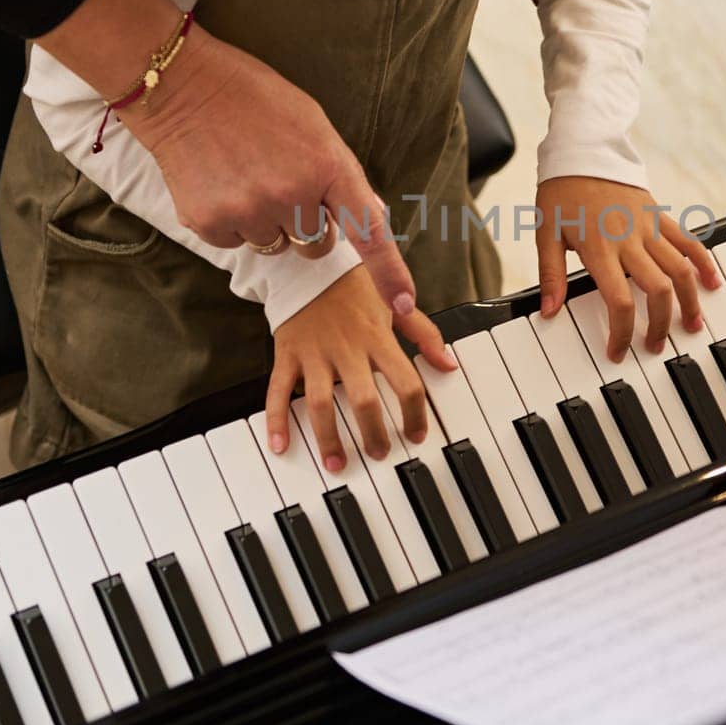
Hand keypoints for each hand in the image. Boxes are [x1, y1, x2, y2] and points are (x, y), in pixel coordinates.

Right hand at [33, 0, 417, 312]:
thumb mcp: (314, 126)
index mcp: (328, 166)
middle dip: (307, 226)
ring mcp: (250, 211)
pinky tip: (221, 183)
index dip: (389, 272)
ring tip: (246, 176)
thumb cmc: (256, 101)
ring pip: (276, 246)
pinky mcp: (211, 223)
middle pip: (317, 246)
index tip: (403, 304)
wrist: (184, 88)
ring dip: (268, 223)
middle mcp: (292, 195)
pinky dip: (232, 221)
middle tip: (282, 183)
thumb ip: (340, 175)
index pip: (369, 231)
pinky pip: (236, 242)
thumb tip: (367, 216)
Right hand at [266, 266, 457, 470]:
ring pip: (319, 403)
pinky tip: (280, 445)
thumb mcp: (396, 305)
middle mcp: (347, 348)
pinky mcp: (288, 353)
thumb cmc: (356, 286)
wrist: (309, 260)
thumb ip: (424, 335)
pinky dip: (276, 420)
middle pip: (363, 400)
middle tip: (379, 455)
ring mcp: (315, 353)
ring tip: (336, 464)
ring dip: (328, 438)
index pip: (405, 382)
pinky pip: (278, 390)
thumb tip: (449, 365)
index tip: (417, 435)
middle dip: (372, 433)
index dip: (415, 413)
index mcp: (378, 337)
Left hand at [535, 177, 719, 361]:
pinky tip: (712, 282)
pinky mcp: (660, 216)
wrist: (582, 151)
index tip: (618, 351)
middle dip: (661, 324)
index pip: (619, 300)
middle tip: (655, 345)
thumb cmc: (561, 193)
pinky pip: (688, 242)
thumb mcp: (545, 233)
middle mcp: (629, 240)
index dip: (622, 332)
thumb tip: (549, 312)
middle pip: (658, 290)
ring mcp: (649, 227)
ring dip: (690, 301)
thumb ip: (550, 275)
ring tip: (693, 324)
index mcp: (599, 248)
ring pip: (681, 269)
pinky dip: (703, 263)